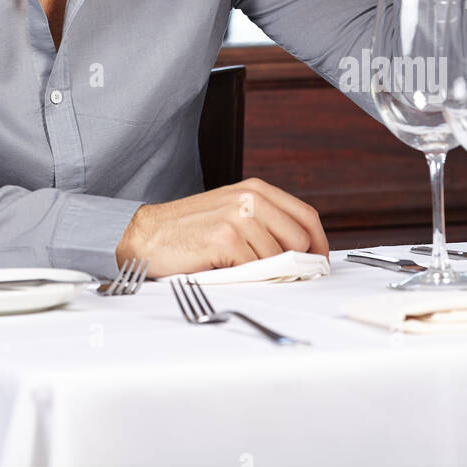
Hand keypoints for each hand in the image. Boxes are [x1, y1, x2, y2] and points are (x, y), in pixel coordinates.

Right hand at [115, 178, 328, 276]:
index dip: (319, 245)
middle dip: (296, 264)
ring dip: (264, 272)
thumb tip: (304, 252)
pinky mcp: (225, 238)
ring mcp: (239, 216)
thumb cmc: (190, 230)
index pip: (307, 216)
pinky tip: (227, 269)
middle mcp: (251, 198)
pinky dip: (246, 277)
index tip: (318, 264)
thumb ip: (267, 223)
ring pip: (278, 258)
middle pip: (300, 240)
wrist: (147, 235)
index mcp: (256, 189)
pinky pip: (255, 269)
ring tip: (240, 268)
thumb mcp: (233, 212)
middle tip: (281, 277)